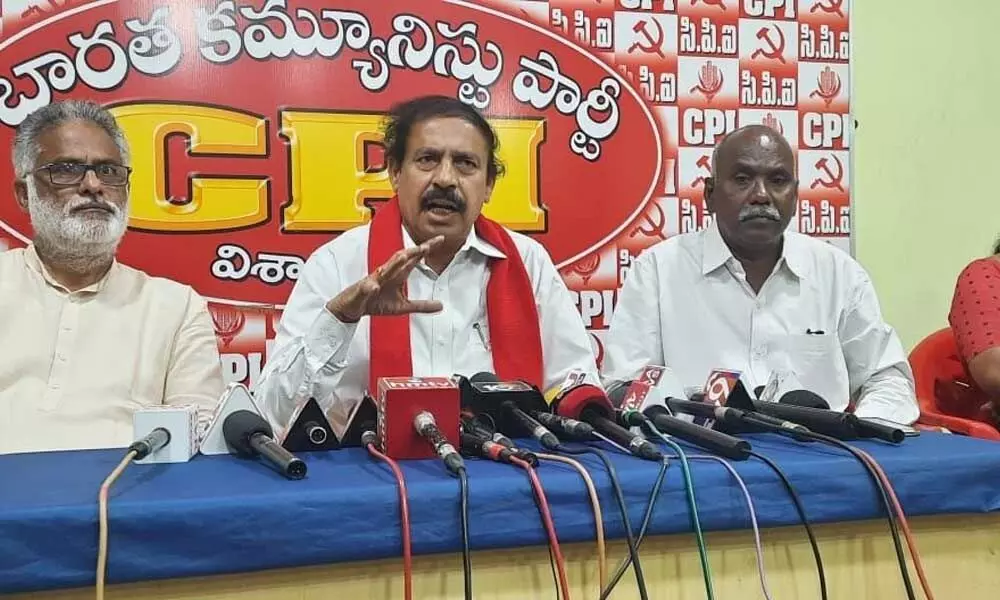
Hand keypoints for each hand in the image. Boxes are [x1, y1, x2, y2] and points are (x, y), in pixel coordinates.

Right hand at [326, 236, 444, 322]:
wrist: (353, 306)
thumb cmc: (375, 302)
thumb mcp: (402, 307)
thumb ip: (421, 305)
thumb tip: (440, 305)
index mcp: (397, 275)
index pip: (413, 259)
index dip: (426, 249)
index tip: (440, 239)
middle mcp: (386, 273)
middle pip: (400, 259)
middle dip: (412, 252)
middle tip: (425, 246)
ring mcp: (374, 281)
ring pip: (384, 270)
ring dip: (393, 264)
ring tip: (403, 257)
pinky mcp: (362, 291)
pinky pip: (366, 288)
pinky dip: (370, 287)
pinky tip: (374, 286)